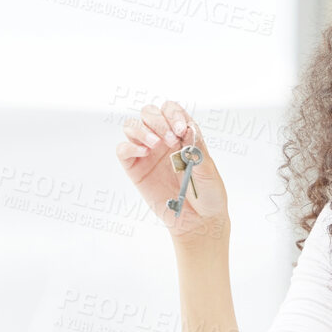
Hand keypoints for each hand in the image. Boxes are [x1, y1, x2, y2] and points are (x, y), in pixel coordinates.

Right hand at [114, 100, 228, 246]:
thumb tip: (189, 128)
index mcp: (181, 135)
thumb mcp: (209, 170)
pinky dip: (129, 146)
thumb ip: (198, 149)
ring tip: (155, 145)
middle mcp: (162, 140)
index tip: (181, 130)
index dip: (173, 113)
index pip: (170, 109)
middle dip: (158, 121)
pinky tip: (143, 152)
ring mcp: (147, 153)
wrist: (198, 221)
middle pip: (149, 113)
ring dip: (142, 130)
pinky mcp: (135, 169)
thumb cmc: (207, 195)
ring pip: (132, 126)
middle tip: (171, 140)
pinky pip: (123, 149)